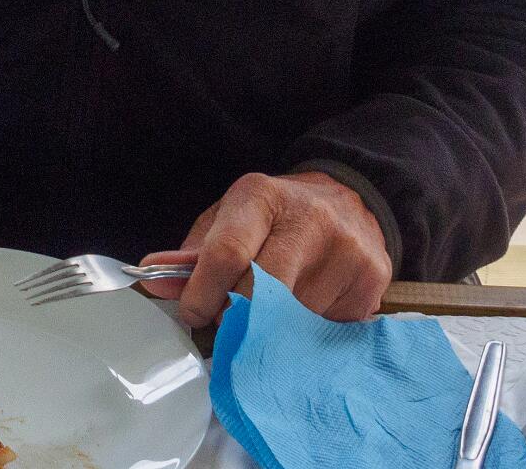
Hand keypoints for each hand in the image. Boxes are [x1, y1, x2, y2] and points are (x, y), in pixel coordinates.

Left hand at [141, 170, 391, 326]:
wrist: (347, 201)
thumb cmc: (275, 216)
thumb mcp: (228, 219)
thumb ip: (192, 254)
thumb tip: (153, 279)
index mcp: (261, 196)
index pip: (227, 252)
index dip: (203, 292)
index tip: (192, 312)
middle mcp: (308, 218)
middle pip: (263, 290)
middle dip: (238, 316)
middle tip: (229, 322)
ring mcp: (346, 249)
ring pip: (295, 317)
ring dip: (274, 327)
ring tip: (272, 308)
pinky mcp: (373, 278)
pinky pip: (328, 326)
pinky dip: (309, 329)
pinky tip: (307, 307)